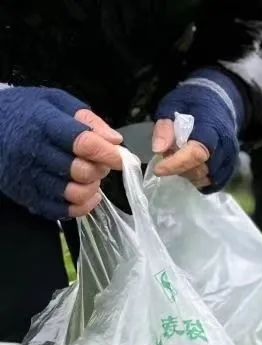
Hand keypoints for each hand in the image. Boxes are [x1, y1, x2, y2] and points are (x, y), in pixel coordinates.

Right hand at [0, 87, 122, 219]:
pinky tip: (86, 195)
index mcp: (43, 123)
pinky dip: (80, 206)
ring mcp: (27, 176)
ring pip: (73, 194)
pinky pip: (60, 210)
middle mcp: (32, 151)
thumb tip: (115, 141)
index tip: (121, 158)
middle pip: (81, 171)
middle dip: (99, 169)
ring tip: (90, 177)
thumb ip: (88, 119)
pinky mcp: (25, 195)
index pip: (83, 143)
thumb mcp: (55, 101)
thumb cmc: (27, 111)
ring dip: (91, 188)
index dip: (108, 153)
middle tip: (98, 162)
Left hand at [153, 69, 245, 192]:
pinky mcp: (229, 168)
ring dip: (187, 173)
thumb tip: (158, 150)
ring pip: (205, 178)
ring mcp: (230, 160)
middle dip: (179, 167)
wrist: (219, 102)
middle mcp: (226, 147)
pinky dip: (197, 178)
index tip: (158, 169)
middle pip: (200, 169)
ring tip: (178, 157)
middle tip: (167, 153)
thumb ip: (165, 126)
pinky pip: (212, 183)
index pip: (197, 153)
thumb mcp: (172, 104)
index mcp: (212, 128)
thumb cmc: (194, 102)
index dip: (176, 163)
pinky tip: (188, 166)